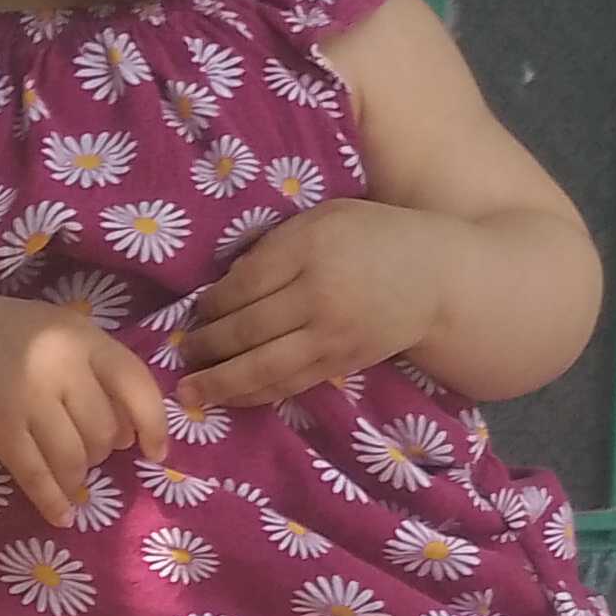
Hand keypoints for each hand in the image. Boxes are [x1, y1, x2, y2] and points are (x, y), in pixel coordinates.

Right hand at [0, 292, 167, 524]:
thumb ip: (100, 374)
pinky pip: (35, 476)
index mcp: (83, 339)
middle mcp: (59, 367)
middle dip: (101, 452)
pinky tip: (63, 516)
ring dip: (78, 477)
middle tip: (86, 449)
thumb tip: (130, 436)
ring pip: (73, 459)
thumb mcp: (66, 336)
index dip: (154, 424)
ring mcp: (27, 399)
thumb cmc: (14, 336)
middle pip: (102, 432)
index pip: (135, 385)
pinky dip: (52, 501)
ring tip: (70, 475)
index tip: (156, 453)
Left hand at [178, 200, 469, 404]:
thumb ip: (276, 245)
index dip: (211, 305)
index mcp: (310, 248)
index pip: (243, 284)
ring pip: (262, 366)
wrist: (436, 277)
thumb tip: (224, 284)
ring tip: (190, 391)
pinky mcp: (339, 363)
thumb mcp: (325, 219)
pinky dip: (253, 393)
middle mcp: (318, 294)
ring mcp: (330, 334)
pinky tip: (229, 397)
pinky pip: (287, 383)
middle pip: (245, 329)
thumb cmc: (374, 237)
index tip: (193, 312)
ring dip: (220, 382)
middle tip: (180, 354)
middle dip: (206, 346)